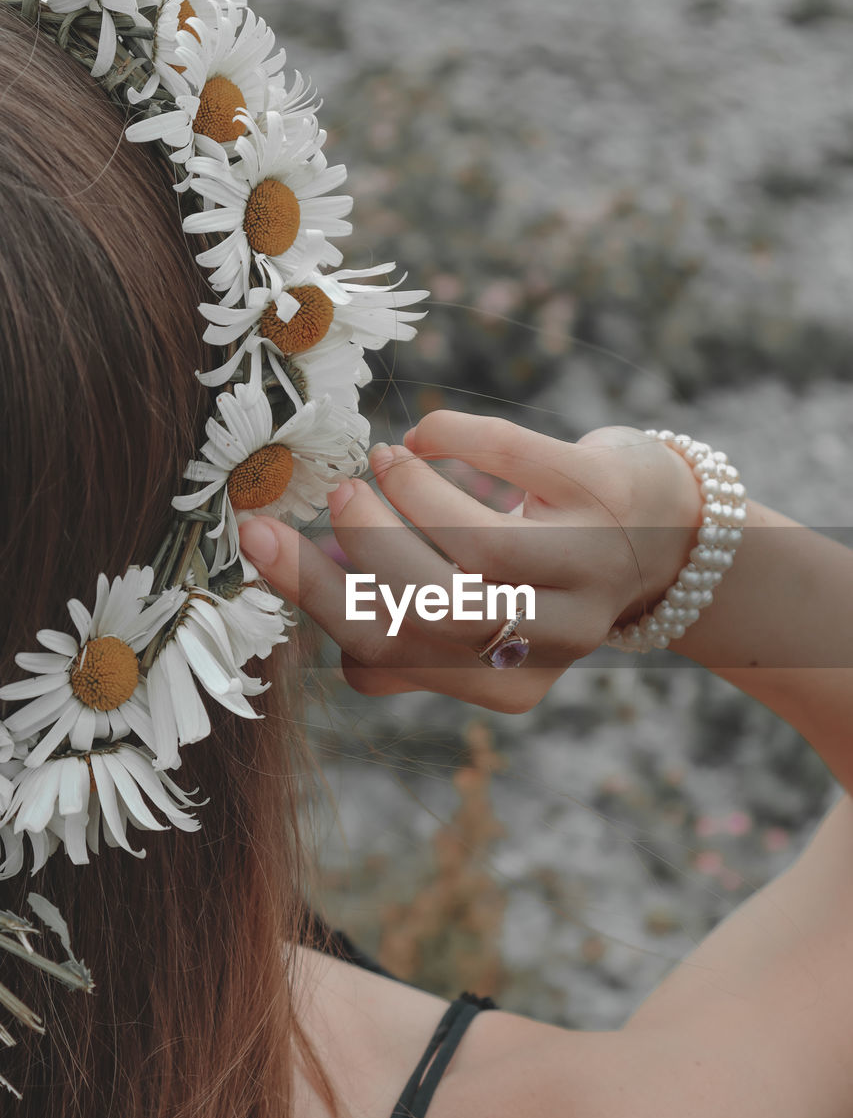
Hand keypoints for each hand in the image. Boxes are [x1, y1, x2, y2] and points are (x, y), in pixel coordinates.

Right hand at [238, 411, 703, 711]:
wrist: (666, 534)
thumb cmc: (540, 572)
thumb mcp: (478, 619)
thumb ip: (397, 623)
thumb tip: (301, 581)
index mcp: (507, 683)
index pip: (391, 651)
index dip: (315, 594)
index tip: (257, 537)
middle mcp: (555, 638)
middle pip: (436, 610)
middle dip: (368, 546)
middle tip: (337, 494)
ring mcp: (588, 567)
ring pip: (480, 549)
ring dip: (411, 496)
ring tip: (385, 463)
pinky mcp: (605, 495)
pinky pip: (515, 460)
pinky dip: (456, 439)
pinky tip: (429, 434)